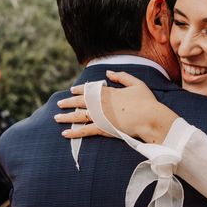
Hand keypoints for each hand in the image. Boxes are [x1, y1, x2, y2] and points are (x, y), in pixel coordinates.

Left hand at [55, 71, 178, 143]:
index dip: (79, 89)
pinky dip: (74, 132)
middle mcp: (100, 103)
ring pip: (78, 116)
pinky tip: (65, 133)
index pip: (88, 89)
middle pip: (79, 102)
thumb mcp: (136, 83)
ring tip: (56, 118)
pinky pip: (85, 131)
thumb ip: (122, 76)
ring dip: (66, 117)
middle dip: (68, 102)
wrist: (150, 118)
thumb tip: (108, 73)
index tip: (71, 90)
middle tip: (59, 104)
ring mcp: (100, 116)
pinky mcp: (102, 129)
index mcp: (108, 92)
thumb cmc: (146, 101)